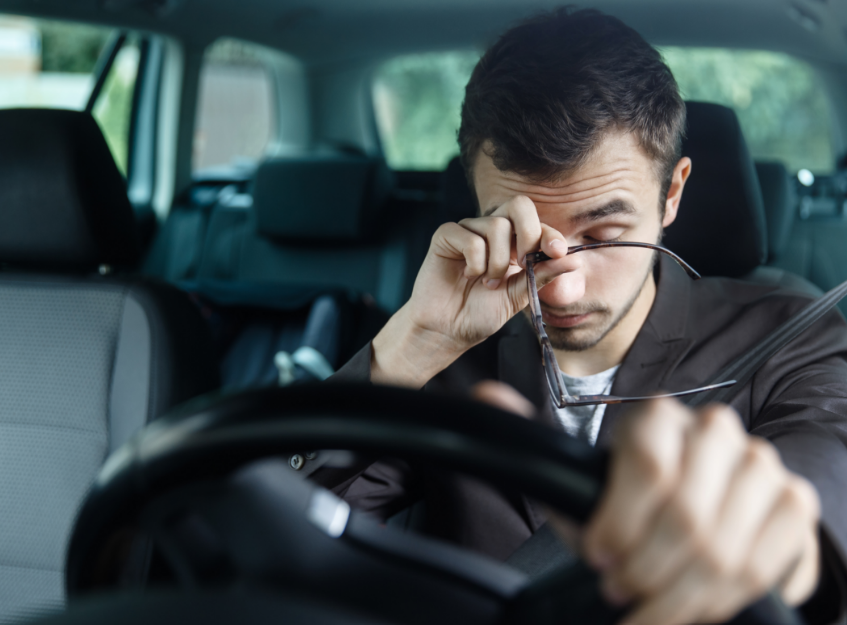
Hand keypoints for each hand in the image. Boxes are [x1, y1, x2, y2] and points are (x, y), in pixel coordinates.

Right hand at [372, 196, 580, 386]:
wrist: (448, 330)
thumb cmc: (480, 313)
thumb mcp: (518, 296)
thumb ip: (541, 276)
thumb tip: (575, 260)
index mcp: (513, 243)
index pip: (537, 224)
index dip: (549, 234)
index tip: (557, 253)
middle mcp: (491, 231)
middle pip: (519, 206)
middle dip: (528, 234)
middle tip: (522, 264)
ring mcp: (469, 230)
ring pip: (496, 225)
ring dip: (497, 262)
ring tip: (488, 282)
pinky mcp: (446, 236)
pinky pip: (471, 238)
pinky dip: (476, 262)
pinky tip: (469, 275)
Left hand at [579, 398, 820, 624]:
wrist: (708, 496)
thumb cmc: (640, 497)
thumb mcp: (600, 489)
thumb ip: (578, 499)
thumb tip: (574, 515)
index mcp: (659, 416)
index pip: (648, 466)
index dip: (620, 522)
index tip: (597, 556)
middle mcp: (714, 429)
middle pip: (685, 514)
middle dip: (645, 568)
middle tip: (617, 591)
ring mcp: (759, 463)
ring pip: (721, 548)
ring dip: (679, 594)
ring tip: (649, 612)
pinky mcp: (793, 501)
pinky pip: (758, 567)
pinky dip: (720, 600)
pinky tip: (694, 608)